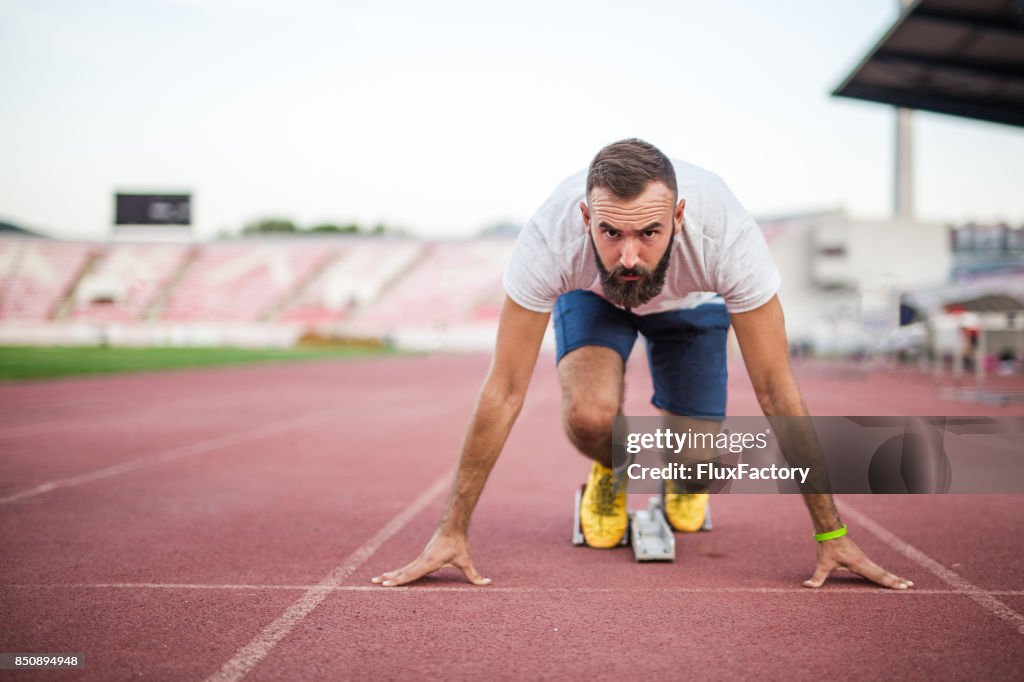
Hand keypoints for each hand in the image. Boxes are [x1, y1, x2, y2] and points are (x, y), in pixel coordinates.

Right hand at [371, 531, 491, 586]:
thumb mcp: (466, 560)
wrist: (452, 526)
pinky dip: (398, 572)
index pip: (410, 574)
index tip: (386, 585)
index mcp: (428, 562)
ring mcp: (420, 558)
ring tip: (376, 580)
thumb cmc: (458, 544)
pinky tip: (391, 575)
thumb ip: (475, 575)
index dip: (398, 581)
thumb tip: (488, 584)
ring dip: (390, 575)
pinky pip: (407, 567)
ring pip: (402, 569)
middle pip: (402, 572)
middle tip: (373, 583)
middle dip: (388, 579)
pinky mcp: (422, 557)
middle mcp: (421, 560)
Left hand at [803, 535, 913, 589]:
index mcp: (860, 564)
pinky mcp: (861, 557)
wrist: (830, 530)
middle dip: (897, 580)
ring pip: (881, 570)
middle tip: (911, 586)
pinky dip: (884, 573)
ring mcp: (864, 559)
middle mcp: (865, 562)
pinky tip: (887, 576)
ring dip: (893, 576)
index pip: (878, 576)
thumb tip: (806, 586)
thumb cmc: (827, 547)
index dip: (890, 582)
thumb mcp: (822, 564)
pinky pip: (875, 567)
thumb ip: (816, 577)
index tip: (903, 587)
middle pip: (884, 573)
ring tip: (905, 583)